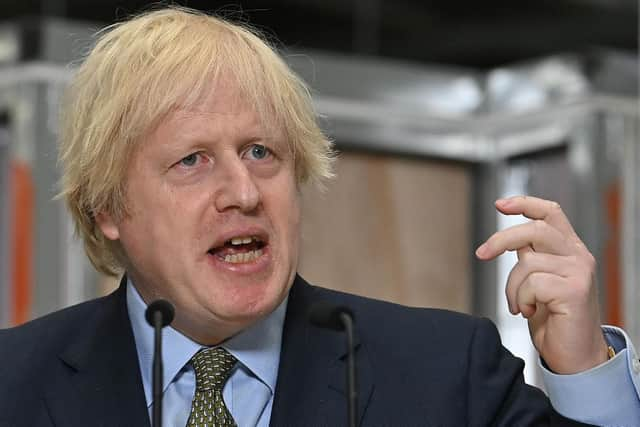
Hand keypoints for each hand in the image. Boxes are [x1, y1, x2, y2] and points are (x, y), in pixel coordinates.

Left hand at [475, 195, 607, 373]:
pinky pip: (532, 284)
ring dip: (512, 288)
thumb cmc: (554, 321)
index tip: (500, 205)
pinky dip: (521, 299)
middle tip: (482, 254)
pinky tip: (529, 313)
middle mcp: (578, 256)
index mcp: (569, 249)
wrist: (575, 357)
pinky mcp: (575, 290)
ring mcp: (579, 271)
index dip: (525, 204)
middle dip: (501, 240)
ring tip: (520, 305)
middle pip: (534, 229)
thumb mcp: (539, 281)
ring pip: (527, 262)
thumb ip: (532, 258)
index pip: (550, 213)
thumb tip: (510, 241)